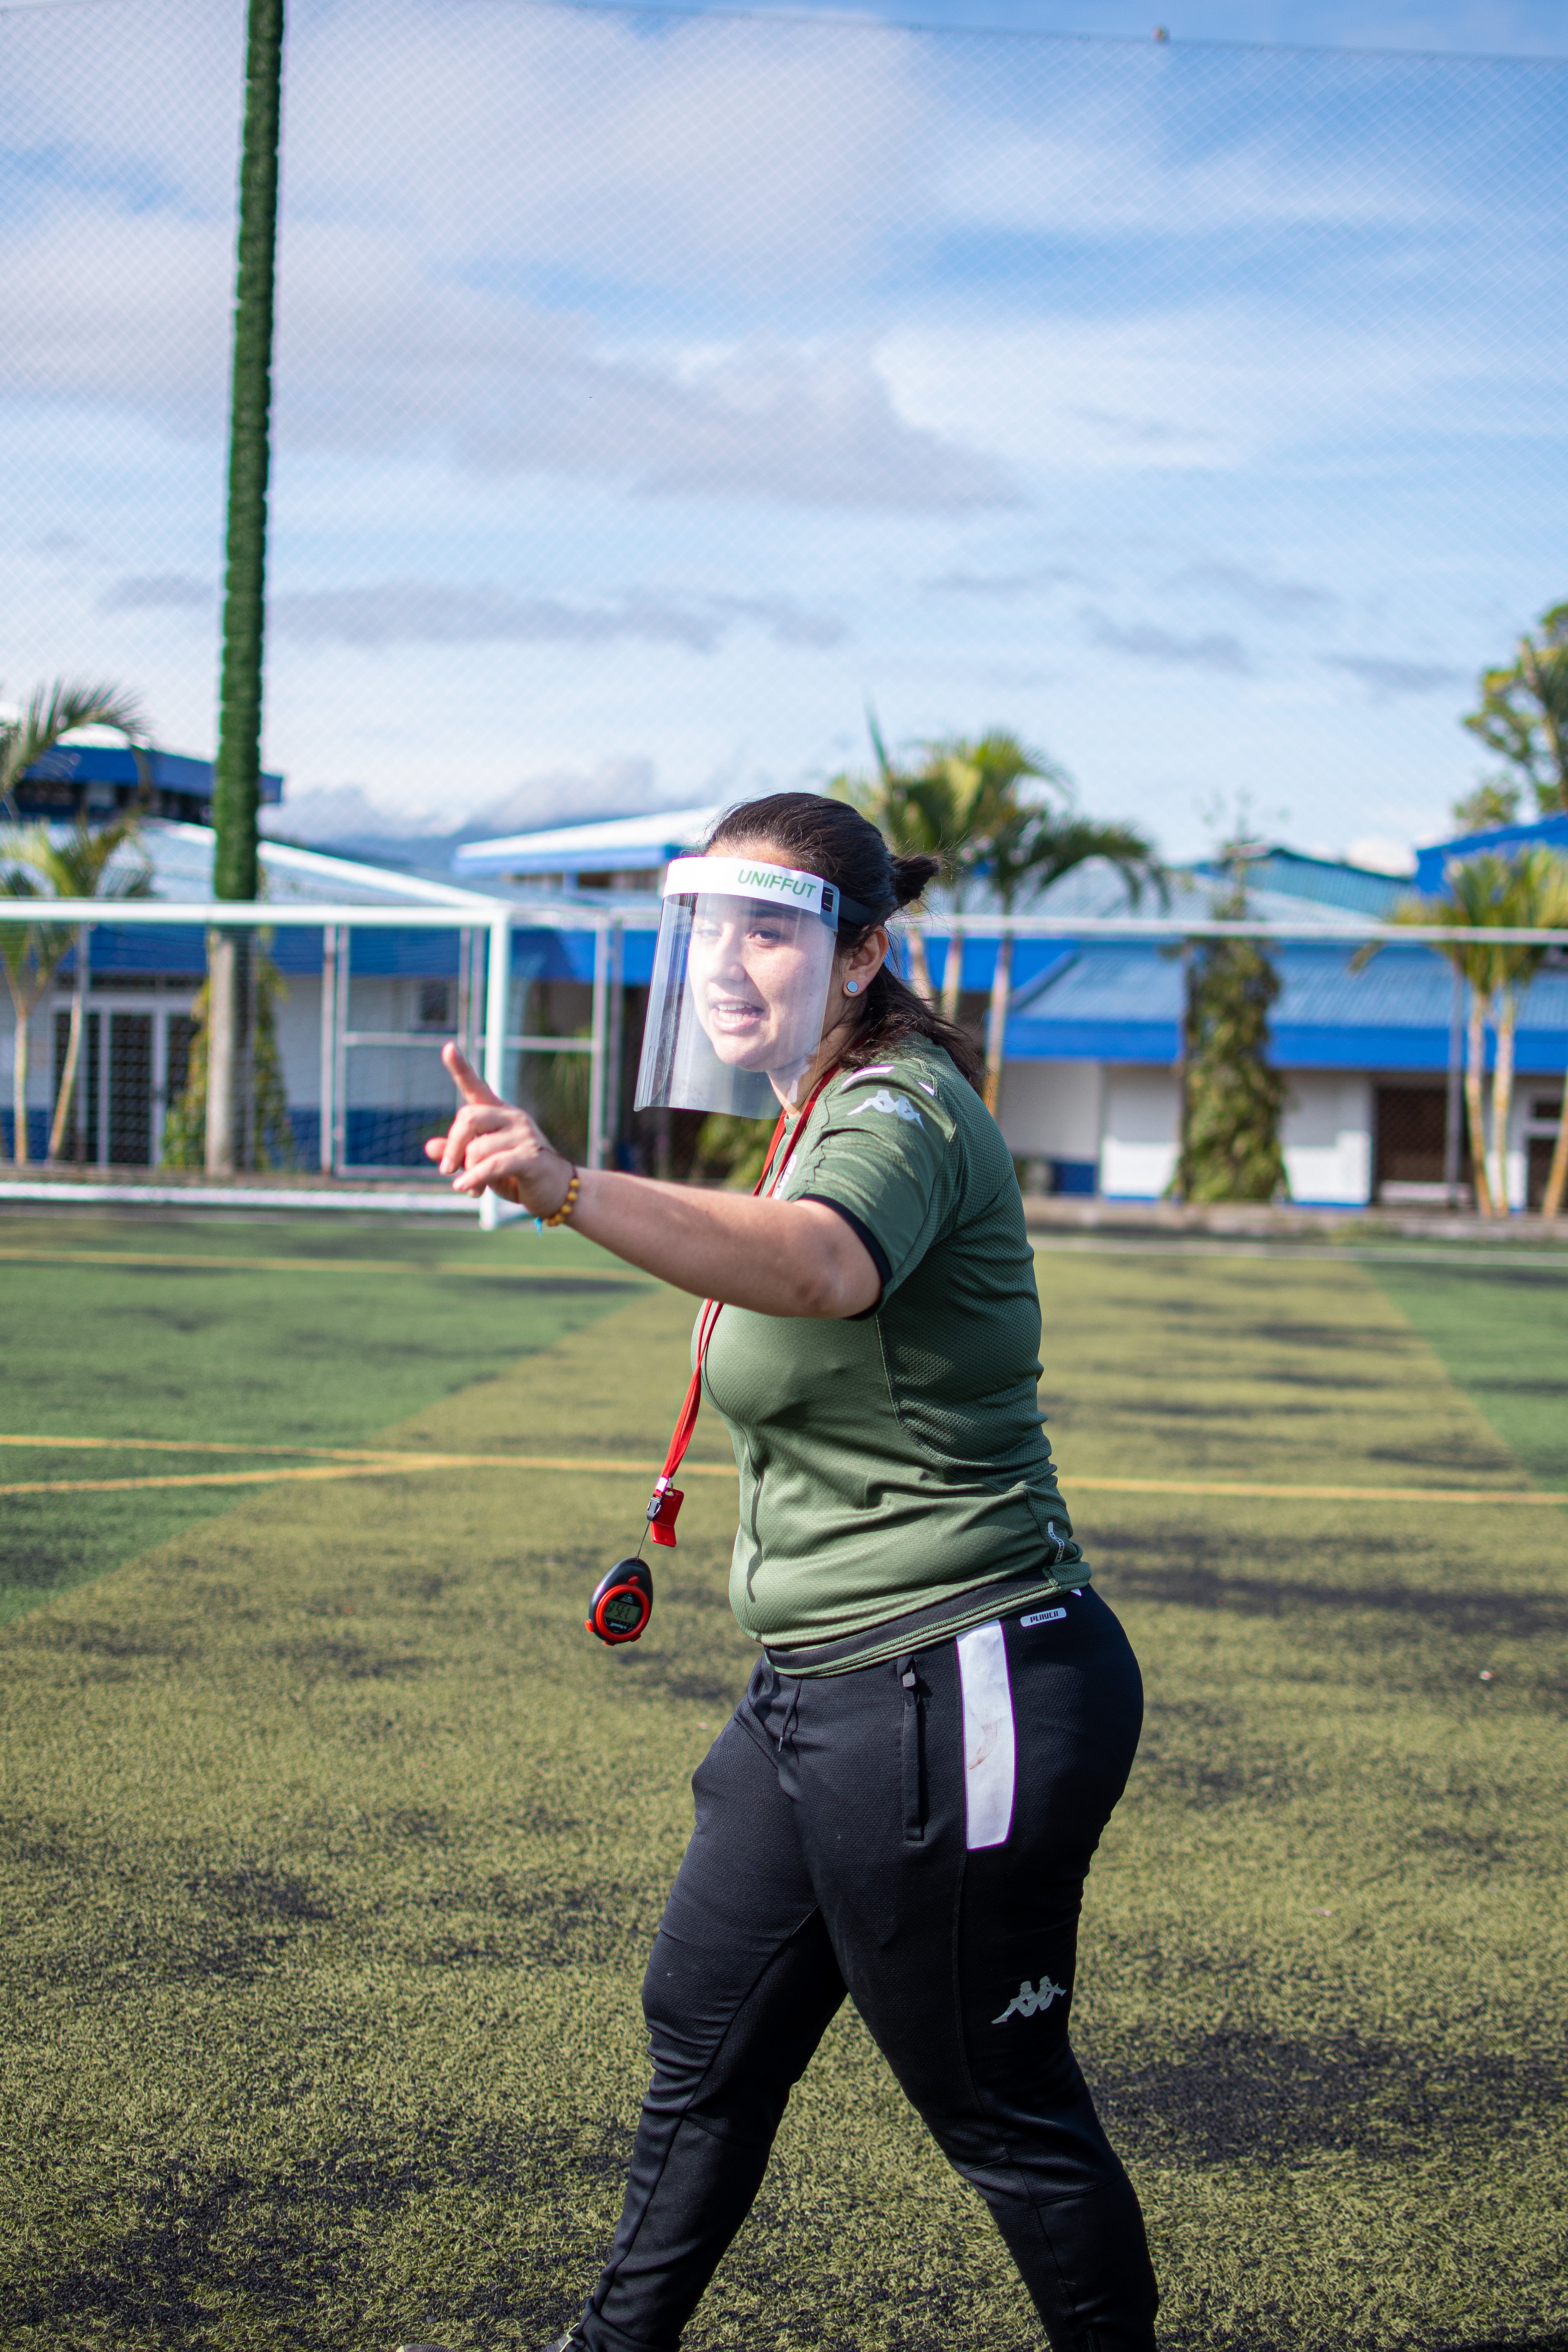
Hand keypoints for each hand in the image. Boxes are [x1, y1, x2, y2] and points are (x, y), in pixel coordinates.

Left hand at [425, 1044, 575, 1211]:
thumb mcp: (481, 1162)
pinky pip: (493, 1165)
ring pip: (478, 1148)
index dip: (460, 1068)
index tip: (447, 1048)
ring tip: (473, 1189)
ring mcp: (523, 1135)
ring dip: (468, 1172)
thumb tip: (428, 1147)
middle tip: (446, 1170)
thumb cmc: (515, 1173)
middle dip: (452, 1146)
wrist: (554, 1190)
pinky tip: (465, 1188)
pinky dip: (474, 1178)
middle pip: (468, 1118)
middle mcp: (512, 1117)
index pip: (477, 1086)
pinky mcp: (530, 1157)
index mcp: (498, 1113)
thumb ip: (457, 1153)